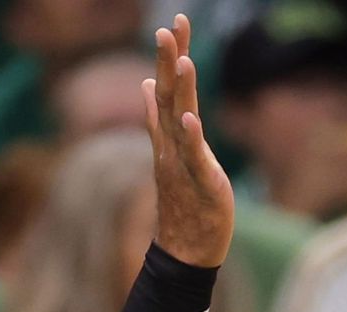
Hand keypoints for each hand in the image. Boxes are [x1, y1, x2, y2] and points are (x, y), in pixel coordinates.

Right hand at [144, 14, 231, 269]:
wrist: (185, 252)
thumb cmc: (185, 202)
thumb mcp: (173, 153)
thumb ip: (158, 118)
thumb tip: (146, 85)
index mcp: (168, 136)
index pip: (166, 88)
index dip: (171, 56)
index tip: (174, 24)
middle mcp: (170, 146)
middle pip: (167, 96)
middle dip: (168, 62)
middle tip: (168, 28)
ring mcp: (182, 164)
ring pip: (179, 121)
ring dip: (179, 91)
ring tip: (181, 60)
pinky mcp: (200, 183)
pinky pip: (193, 157)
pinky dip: (190, 136)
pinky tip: (188, 117)